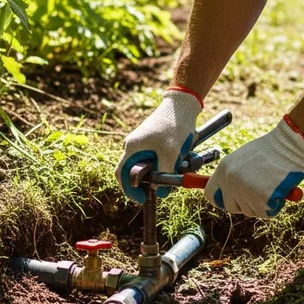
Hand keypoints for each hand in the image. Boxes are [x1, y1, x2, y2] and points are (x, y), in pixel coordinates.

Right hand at [115, 88, 202, 203]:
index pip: (121, 175)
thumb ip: (163, 174)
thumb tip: (159, 191)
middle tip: (165, 186)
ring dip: (162, 172)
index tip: (143, 198)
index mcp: (132, 148)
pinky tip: (180, 159)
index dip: (129, 190)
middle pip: (137, 173)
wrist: (182, 104)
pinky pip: (158, 158)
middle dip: (150, 182)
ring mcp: (144, 144)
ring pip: (149, 166)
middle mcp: (134, 146)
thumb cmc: (174, 125)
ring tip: (176, 168)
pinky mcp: (154, 142)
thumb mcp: (170, 153)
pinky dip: (167, 163)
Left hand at [204, 116, 303, 217]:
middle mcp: (230, 182)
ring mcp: (245, 191)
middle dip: (245, 204)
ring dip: (263, 203)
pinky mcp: (261, 199)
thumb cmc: (270, 150)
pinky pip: (267, 212)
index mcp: (223, 170)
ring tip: (272, 184)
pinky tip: (279, 189)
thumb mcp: (243, 159)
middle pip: (231, 207)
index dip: (221, 199)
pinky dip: (276, 205)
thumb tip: (229, 194)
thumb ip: (234, 176)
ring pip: (251, 211)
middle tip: (259, 192)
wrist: (288, 145)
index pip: (211, 194)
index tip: (231, 200)